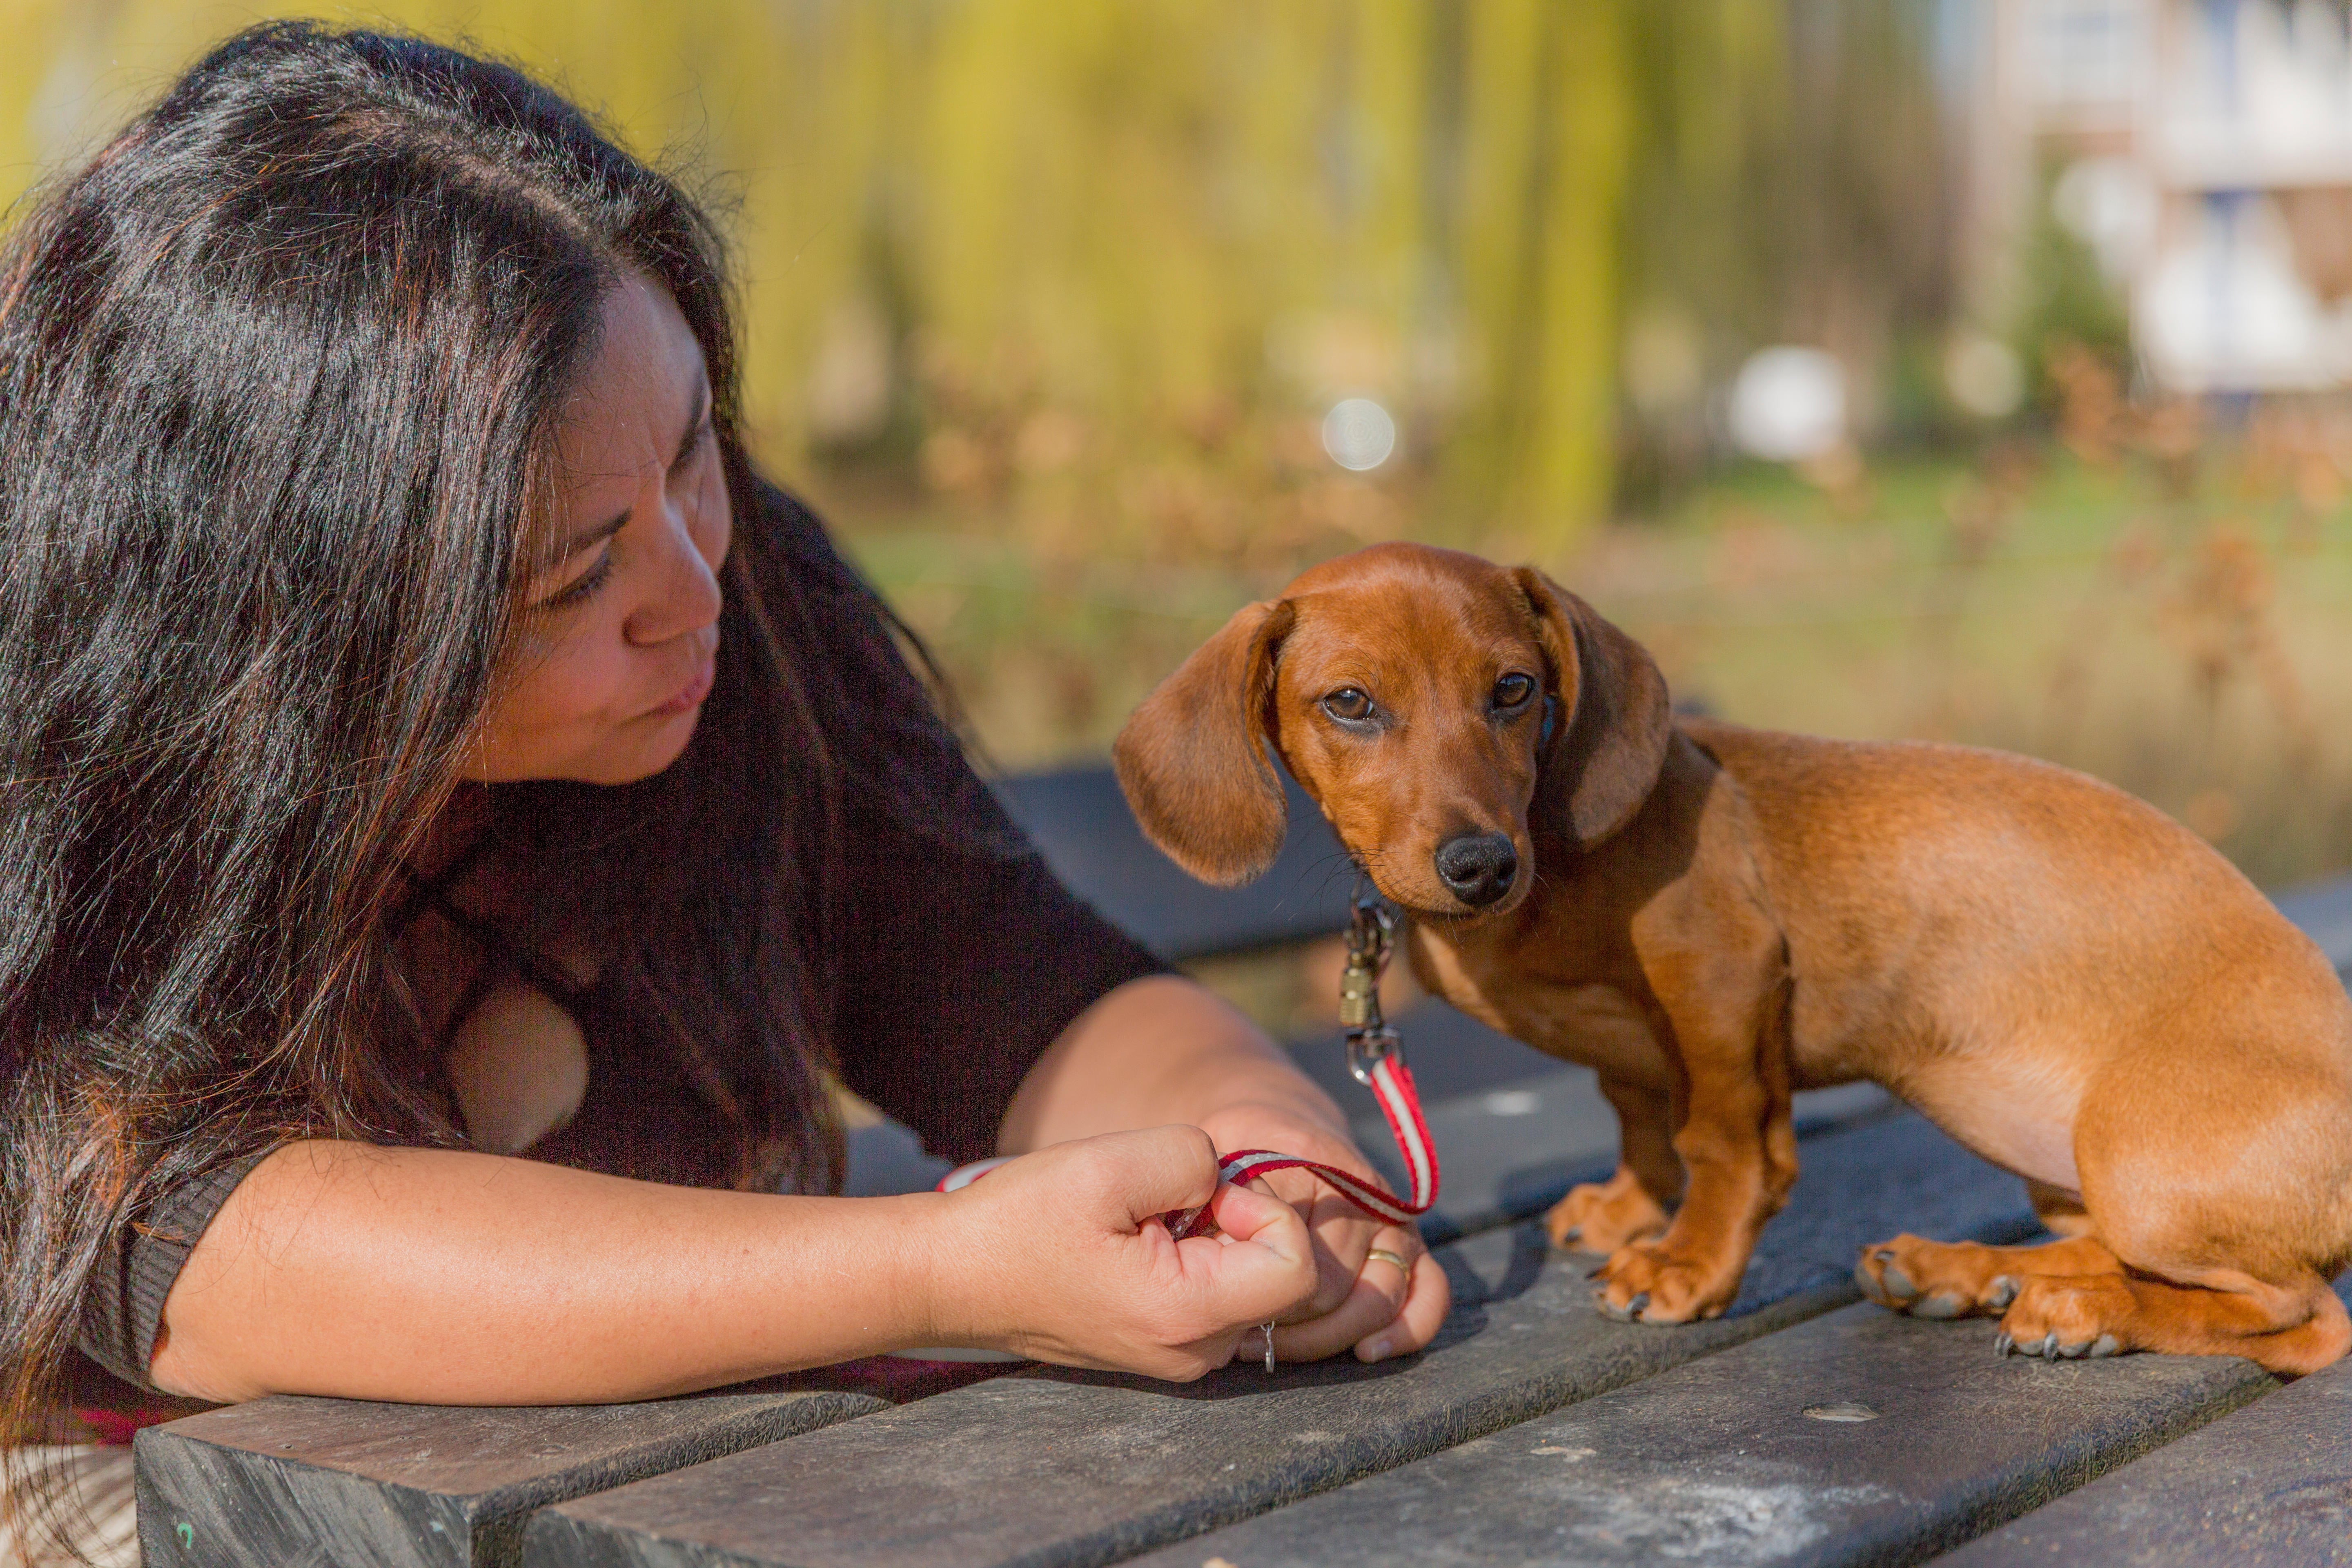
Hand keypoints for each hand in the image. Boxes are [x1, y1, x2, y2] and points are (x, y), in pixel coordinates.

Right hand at [930, 1125, 1317, 1380]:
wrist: (955, 1277)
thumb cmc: (1022, 1221)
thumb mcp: (1110, 1164)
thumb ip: (1194, 1157)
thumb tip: (1226, 1178)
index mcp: (1188, 1315)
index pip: (1298, 1265)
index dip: (1262, 1207)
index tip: (1200, 1192)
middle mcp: (1195, 1352)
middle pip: (1277, 1271)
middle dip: (1235, 1217)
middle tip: (1161, 1201)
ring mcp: (1180, 1356)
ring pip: (1246, 1278)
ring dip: (1209, 1235)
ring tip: (1138, 1221)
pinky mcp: (1163, 1345)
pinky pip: (1214, 1292)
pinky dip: (1189, 1255)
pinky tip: (1133, 1242)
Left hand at [1198, 1109, 1450, 1364]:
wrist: (1278, 1129)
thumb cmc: (1239, 1151)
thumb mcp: (1223, 1161)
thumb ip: (1227, 1198)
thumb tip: (1230, 1252)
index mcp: (1321, 1166)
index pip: (1301, 1257)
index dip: (1265, 1294)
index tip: (1231, 1312)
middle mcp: (1367, 1196)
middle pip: (1334, 1289)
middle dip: (1288, 1322)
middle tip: (1242, 1337)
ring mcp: (1394, 1222)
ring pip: (1376, 1302)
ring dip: (1328, 1336)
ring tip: (1277, 1347)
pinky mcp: (1409, 1245)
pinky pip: (1430, 1291)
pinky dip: (1408, 1327)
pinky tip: (1369, 1351)